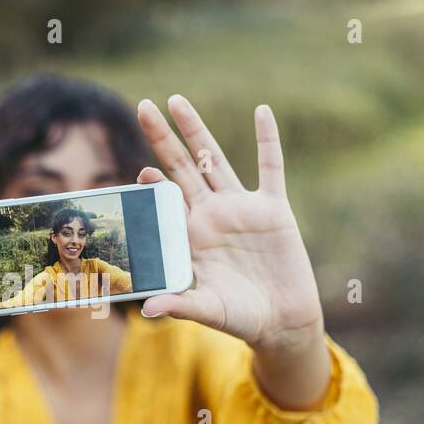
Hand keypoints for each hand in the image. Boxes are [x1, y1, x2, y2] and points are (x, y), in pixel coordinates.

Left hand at [135, 95, 330, 408]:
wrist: (281, 321)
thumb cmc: (240, 319)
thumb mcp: (209, 311)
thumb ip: (181, 305)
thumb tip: (148, 310)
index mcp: (191, 237)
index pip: (166, 201)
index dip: (153, 184)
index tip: (142, 172)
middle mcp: (212, 215)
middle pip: (182, 167)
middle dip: (163, 138)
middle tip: (143, 106)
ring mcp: (241, 208)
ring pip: (214, 160)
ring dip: (197, 131)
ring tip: (177, 101)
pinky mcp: (273, 209)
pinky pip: (270, 168)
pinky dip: (267, 140)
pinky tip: (262, 112)